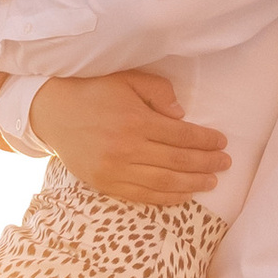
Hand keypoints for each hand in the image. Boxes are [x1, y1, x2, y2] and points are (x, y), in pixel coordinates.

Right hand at [28, 71, 230, 205]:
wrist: (52, 112)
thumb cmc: (93, 91)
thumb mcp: (126, 79)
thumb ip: (158, 92)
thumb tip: (182, 116)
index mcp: (135, 121)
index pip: (181, 135)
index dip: (206, 140)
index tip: (222, 142)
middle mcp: (127, 148)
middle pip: (177, 160)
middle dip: (206, 163)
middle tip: (225, 163)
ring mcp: (115, 170)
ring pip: (164, 182)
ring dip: (192, 183)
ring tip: (211, 182)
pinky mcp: (106, 184)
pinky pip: (143, 195)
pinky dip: (167, 198)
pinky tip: (185, 195)